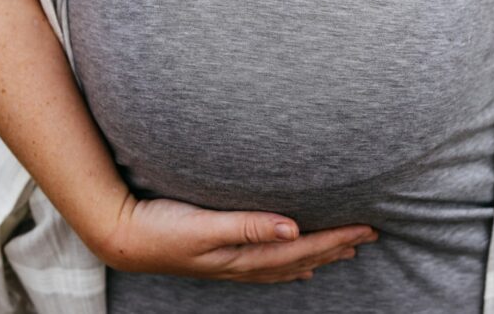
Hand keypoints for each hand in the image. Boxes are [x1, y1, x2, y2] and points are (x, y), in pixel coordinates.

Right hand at [95, 194, 378, 282]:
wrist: (123, 237)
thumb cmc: (161, 227)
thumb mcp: (204, 226)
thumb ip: (248, 226)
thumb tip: (293, 229)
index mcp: (244, 254)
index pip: (301, 249)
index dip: (335, 238)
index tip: (366, 228)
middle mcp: (243, 262)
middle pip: (301, 257)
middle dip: (337, 246)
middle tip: (370, 234)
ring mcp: (232, 263)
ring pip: (288, 264)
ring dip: (319, 256)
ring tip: (345, 250)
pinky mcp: (221, 257)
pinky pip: (268, 266)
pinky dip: (290, 265)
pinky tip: (297, 266)